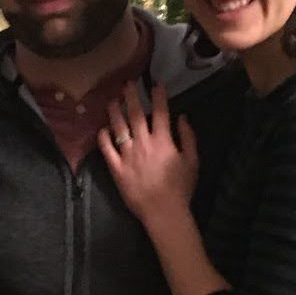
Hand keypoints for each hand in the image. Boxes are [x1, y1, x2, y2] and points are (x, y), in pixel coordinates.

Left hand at [98, 82, 198, 226]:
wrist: (163, 211)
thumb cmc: (180, 187)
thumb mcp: (192, 161)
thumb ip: (188, 137)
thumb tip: (183, 117)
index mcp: (163, 141)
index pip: (161, 112)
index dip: (158, 95)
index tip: (155, 83)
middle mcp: (143, 143)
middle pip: (136, 115)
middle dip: (132, 96)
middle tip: (127, 83)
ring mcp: (127, 155)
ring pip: (118, 128)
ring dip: (115, 112)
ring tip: (112, 100)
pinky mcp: (116, 168)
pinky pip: (106, 149)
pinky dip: (103, 137)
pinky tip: (103, 128)